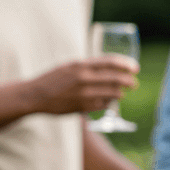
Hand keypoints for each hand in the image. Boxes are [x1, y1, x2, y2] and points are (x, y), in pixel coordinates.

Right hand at [23, 57, 138, 114]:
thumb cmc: (54, 79)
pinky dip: (109, 102)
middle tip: (134, 83)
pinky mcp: (82, 107)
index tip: (135, 68)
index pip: (111, 62)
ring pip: (113, 93)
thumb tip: (111, 66)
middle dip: (129, 81)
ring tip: (121, 92)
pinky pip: (104, 105)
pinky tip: (108, 101)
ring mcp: (84, 94)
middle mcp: (83, 78)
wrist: (34, 95)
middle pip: (116, 79)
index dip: (126, 64)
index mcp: (80, 64)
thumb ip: (88, 66)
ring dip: (120, 93)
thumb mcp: (70, 66)